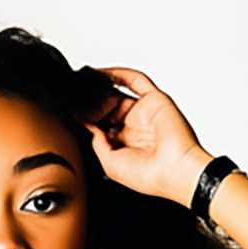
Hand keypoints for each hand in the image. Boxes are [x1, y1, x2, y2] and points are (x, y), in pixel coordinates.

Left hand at [83, 66, 212, 207]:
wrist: (175, 170)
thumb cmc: (150, 175)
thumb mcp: (110, 164)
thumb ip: (97, 144)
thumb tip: (90, 128)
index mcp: (126, 144)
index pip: (102, 124)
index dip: (87, 118)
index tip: (71, 112)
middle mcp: (135, 127)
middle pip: (108, 107)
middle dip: (91, 103)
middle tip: (75, 100)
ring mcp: (145, 112)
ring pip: (119, 92)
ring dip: (101, 88)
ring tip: (84, 85)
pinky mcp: (155, 99)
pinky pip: (136, 80)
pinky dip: (120, 74)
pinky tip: (102, 73)